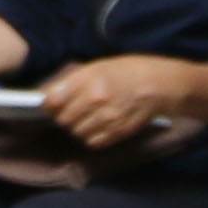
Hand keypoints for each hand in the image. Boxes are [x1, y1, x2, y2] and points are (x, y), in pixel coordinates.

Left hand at [37, 55, 207, 147]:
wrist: (160, 85)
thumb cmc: (128, 71)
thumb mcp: (98, 66)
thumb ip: (72, 81)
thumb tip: (48, 95)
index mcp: (89, 79)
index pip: (53, 100)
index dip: (49, 104)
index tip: (51, 104)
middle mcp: (96, 99)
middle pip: (63, 119)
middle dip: (63, 116)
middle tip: (71, 111)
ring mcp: (107, 118)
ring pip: (77, 132)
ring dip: (78, 127)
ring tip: (87, 118)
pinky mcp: (118, 132)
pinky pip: (93, 141)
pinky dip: (91, 137)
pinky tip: (98, 126)